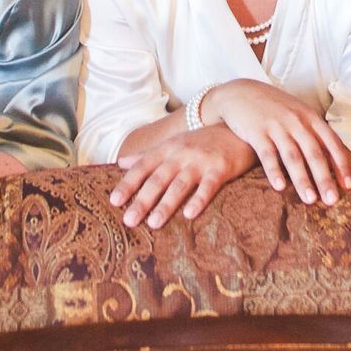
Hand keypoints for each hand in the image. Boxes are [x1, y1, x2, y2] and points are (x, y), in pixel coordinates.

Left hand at [109, 125, 257, 227]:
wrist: (236, 126)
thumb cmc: (201, 141)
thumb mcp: (173, 144)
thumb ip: (147, 155)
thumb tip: (121, 162)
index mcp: (167, 149)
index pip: (143, 167)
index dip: (128, 184)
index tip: (114, 201)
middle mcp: (181, 154)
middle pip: (158, 179)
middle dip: (142, 200)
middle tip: (129, 220)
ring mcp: (200, 161)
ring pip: (180, 184)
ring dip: (166, 204)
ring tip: (154, 224)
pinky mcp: (220, 168)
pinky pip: (208, 186)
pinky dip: (199, 200)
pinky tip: (190, 215)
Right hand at [202, 80, 350, 205]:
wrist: (241, 92)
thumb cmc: (275, 108)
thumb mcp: (298, 113)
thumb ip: (314, 133)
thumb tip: (334, 159)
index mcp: (311, 117)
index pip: (331, 143)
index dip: (341, 165)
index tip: (348, 186)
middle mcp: (297, 121)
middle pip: (314, 153)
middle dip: (324, 178)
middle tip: (332, 201)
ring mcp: (276, 126)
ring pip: (293, 156)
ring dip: (302, 179)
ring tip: (310, 200)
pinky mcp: (256, 131)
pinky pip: (267, 154)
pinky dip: (274, 171)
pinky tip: (279, 187)